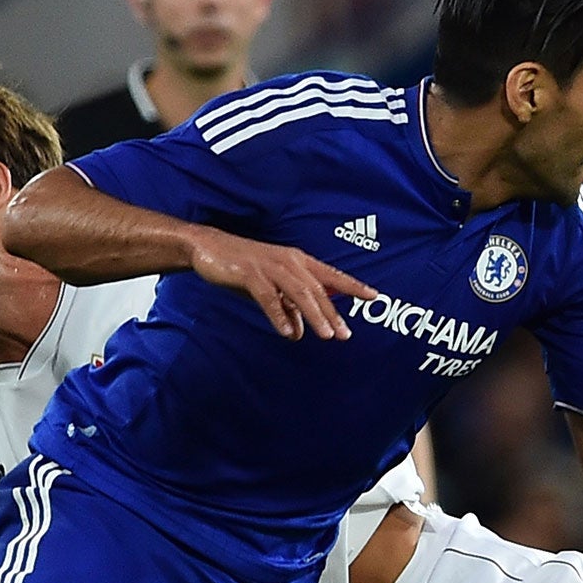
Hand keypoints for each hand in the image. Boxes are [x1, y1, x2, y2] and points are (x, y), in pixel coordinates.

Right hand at [189, 228, 377, 341]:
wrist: (208, 247)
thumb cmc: (243, 267)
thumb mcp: (270, 290)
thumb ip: (287, 309)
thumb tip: (300, 333)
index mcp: (298, 261)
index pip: (330, 275)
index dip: (352, 285)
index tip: (373, 295)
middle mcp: (289, 261)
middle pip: (317, 289)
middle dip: (333, 313)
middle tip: (346, 335)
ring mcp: (270, 266)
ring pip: (299, 292)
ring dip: (314, 314)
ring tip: (326, 335)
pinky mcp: (250, 274)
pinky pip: (269, 297)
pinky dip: (280, 315)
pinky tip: (289, 332)